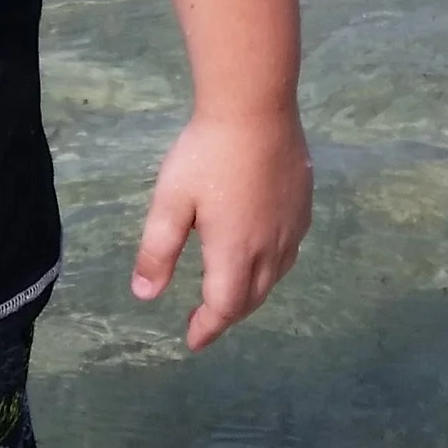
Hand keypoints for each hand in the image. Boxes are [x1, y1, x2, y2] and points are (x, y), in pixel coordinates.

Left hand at [130, 105, 311, 350]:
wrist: (256, 107)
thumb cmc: (206, 154)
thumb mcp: (169, 203)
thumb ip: (157, 252)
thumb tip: (145, 295)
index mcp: (234, 252)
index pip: (224, 307)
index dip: (208, 327)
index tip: (192, 340)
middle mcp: (270, 247)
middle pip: (251, 297)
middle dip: (228, 314)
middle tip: (205, 320)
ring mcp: (291, 227)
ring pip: (274, 277)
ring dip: (251, 293)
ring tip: (230, 293)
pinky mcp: (303, 206)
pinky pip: (289, 252)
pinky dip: (271, 268)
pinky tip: (260, 254)